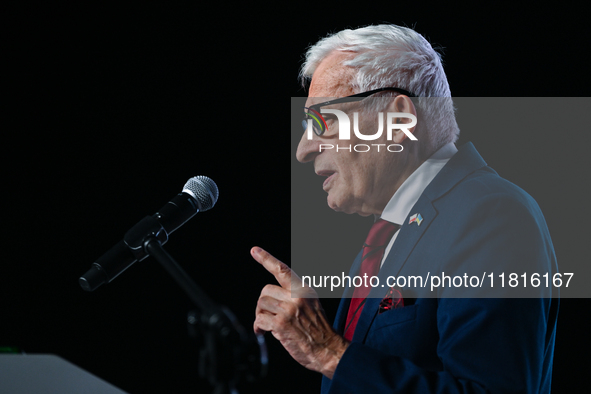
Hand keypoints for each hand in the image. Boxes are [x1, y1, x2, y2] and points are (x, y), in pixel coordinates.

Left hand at [251, 246, 348, 378]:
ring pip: (261, 305)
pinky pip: (260, 320)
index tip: (254, 250)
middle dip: (263, 304)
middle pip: (266, 291)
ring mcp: (289, 309)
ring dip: (260, 316)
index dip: (266, 259)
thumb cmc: (318, 331)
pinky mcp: (281, 323)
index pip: (283, 270)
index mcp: (304, 290)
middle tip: (267, 316)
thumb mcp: (311, 305)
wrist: (328, 350)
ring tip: (268, 326)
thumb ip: (294, 297)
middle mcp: (297, 296)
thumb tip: (271, 297)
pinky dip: (258, 327)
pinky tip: (263, 332)